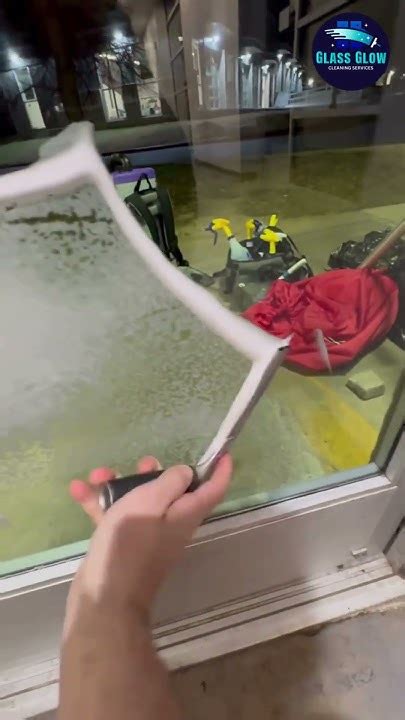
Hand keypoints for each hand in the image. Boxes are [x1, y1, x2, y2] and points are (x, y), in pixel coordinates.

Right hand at [67, 455, 231, 623]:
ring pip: (138, 501)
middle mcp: (170, 525)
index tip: (223, 454)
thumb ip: (170, 484)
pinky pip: (115, 515)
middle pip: (171, 492)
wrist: (103, 597)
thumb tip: (186, 473)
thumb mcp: (150, 504)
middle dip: (154, 473)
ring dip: (118, 485)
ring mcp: (146, 536)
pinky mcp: (122, 544)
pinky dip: (99, 503)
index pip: (213, 491)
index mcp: (184, 515)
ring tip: (97, 474)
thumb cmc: (129, 545)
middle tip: (140, 463)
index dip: (220, 471)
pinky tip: (78, 490)